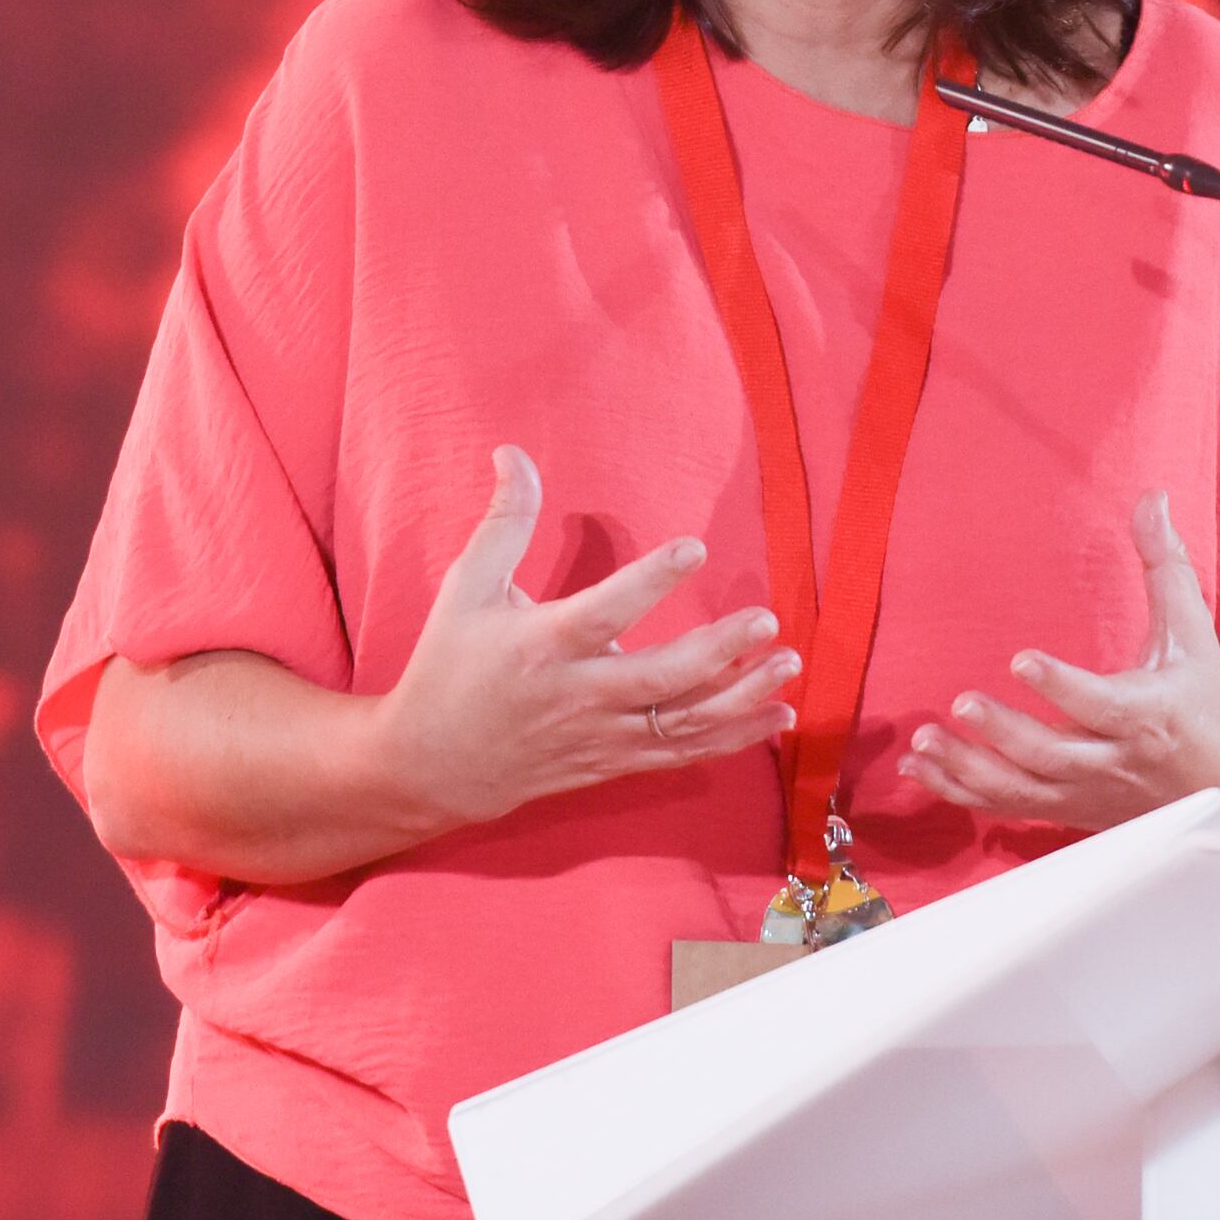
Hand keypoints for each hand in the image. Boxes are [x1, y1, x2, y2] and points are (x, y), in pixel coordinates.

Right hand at [371, 446, 798, 826]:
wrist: (431, 766)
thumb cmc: (448, 667)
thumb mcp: (465, 589)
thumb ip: (503, 522)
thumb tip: (513, 452)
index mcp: (541, 646)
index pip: (603, 612)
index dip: (649, 581)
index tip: (695, 547)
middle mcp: (577, 695)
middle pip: (659, 678)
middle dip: (718, 651)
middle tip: (767, 620)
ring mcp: (600, 736)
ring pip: (681, 723)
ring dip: (741, 698)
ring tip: (788, 664)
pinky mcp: (613, 763)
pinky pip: (681, 753)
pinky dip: (732, 738)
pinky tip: (777, 716)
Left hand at [897, 490, 1219, 831]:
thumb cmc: (1204, 706)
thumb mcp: (1192, 636)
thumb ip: (1165, 567)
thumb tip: (1151, 498)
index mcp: (1145, 716)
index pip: (1099, 703)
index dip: (1060, 685)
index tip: (1021, 660)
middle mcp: (1112, 761)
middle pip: (1052, 754)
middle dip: (1005, 731)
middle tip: (962, 701)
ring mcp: (1084, 792)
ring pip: (1021, 789)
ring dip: (968, 767)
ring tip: (924, 741)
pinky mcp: (1065, 810)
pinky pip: (1006, 808)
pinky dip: (960, 792)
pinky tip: (918, 769)